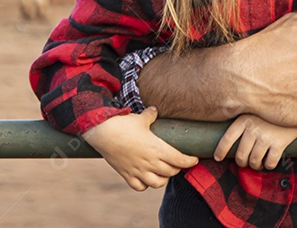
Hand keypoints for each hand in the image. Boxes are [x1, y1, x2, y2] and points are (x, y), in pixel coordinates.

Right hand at [82, 106, 197, 190]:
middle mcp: (149, 162)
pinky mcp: (126, 175)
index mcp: (157, 148)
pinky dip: (144, 185)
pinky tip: (146, 179)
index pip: (180, 160)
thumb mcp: (141, 118)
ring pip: (157, 183)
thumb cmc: (123, 124)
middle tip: (178, 162)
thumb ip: (151, 115)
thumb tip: (155, 110)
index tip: (194, 159)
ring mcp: (138, 170)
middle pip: (171, 172)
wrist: (102, 133)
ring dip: (163, 179)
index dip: (190, 161)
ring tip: (164, 172)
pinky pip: (139, 187)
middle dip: (177, 168)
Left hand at [214, 114, 296, 170]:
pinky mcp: (279, 143)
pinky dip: (268, 166)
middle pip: (241, 155)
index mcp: (244, 119)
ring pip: (254, 161)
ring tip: (258, 163)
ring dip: (256, 165)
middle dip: (242, 162)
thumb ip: (245, 121)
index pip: (227, 138)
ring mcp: (266, 137)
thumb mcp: (255, 109)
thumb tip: (234, 140)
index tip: (218, 158)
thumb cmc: (273, 109)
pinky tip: (269, 162)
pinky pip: (270, 163)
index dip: (220, 151)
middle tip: (245, 162)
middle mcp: (253, 129)